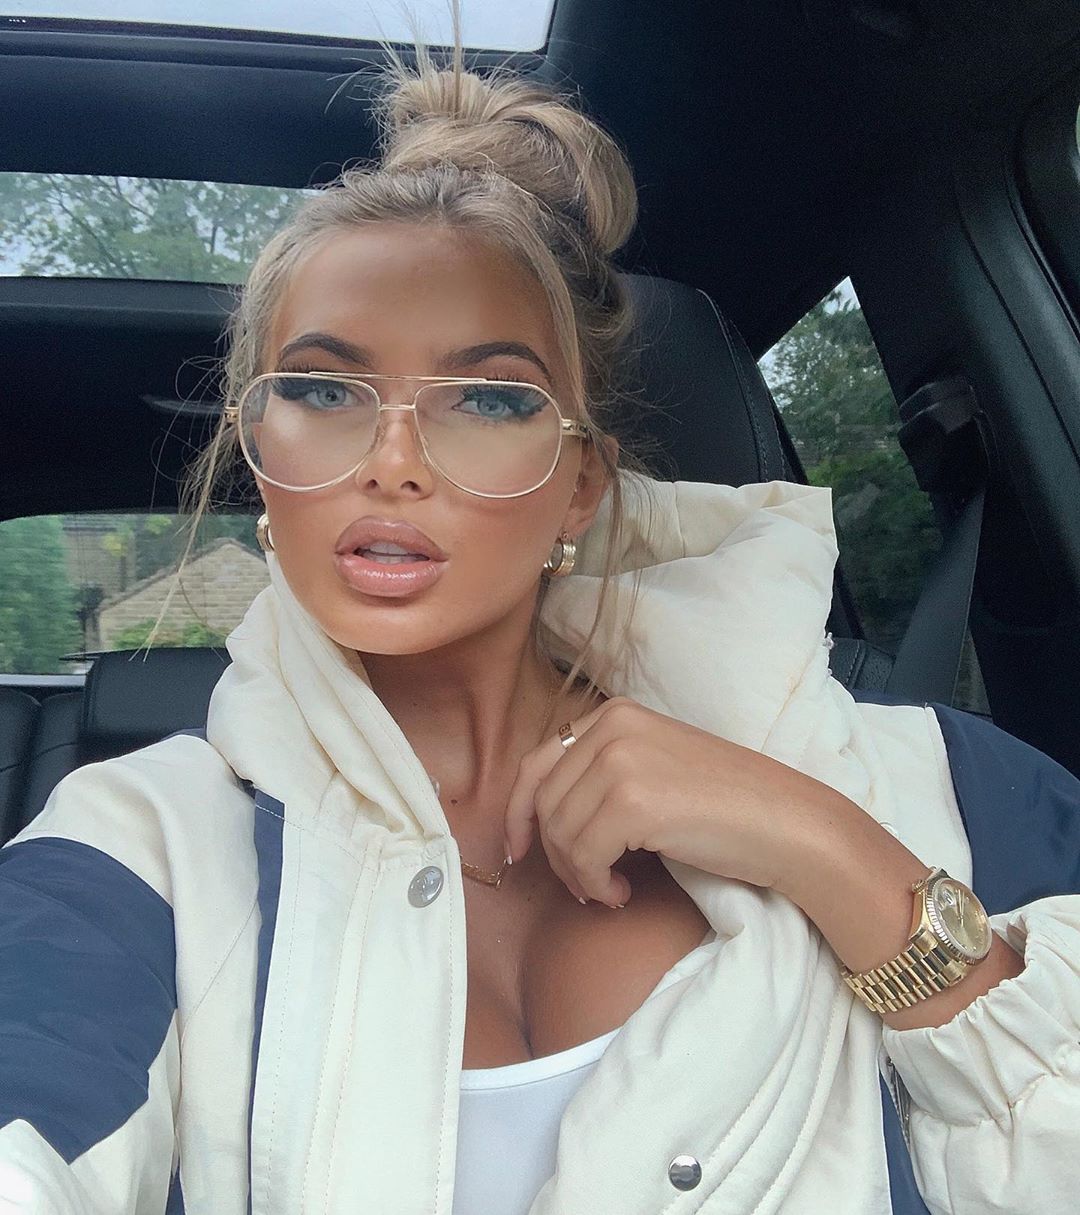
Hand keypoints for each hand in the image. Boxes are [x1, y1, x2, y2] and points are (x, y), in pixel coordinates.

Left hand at [503, 696, 841, 909]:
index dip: (519, 811)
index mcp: (615, 714)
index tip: (519, 850)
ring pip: (559, 831)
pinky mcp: (633, 800)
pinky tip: (620, 893)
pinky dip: (594, 883)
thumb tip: (539, 820)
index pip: (537, 762)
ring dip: (577, 874)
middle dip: (553, 853)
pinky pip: (582, 855)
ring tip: (610, 889)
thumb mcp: (654, 768)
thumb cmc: (727, 805)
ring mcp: (620, 760)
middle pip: (543, 801)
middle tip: (583, 885)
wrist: (787, 822)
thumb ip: (601, 774)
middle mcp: (612, 726)